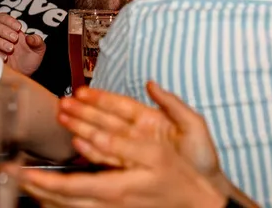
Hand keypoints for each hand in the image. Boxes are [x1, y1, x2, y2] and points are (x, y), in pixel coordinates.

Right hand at [0, 12, 45, 74]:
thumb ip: (37, 41)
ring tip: (11, 49)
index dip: (8, 20)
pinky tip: (5, 58)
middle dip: (4, 30)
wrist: (25, 76)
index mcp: (11, 30)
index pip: (2, 17)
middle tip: (15, 38)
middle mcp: (0, 36)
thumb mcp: (38, 50)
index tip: (19, 28)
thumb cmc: (30, 60)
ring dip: (0, 41)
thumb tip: (30, 37)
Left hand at [13, 133, 226, 207]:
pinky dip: (59, 202)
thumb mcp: (161, 151)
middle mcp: (110, 203)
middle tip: (9, 175)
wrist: (198, 203)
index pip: (71, 187)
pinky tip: (49, 193)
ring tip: (22, 182)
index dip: (44, 181)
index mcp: (118, 188)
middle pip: (63, 202)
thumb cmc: (181, 176)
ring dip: (44, 195)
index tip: (21, 173)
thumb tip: (114, 118)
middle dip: (35, 189)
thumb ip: (132, 138)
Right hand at [57, 82, 227, 194]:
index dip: (101, 98)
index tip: (83, 91)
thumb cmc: (202, 158)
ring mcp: (132, 150)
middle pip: (106, 119)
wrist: (208, 188)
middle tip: (64, 102)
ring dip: (82, 126)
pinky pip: (107, 157)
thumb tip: (152, 84)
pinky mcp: (131, 167)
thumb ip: (173, 104)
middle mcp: (137, 133)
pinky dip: (92, 150)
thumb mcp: (194, 126)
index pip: (121, 105)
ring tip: (63, 117)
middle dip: (84, 110)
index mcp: (150, 120)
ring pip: (102, 135)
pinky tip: (77, 143)